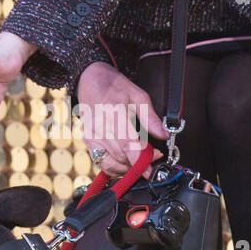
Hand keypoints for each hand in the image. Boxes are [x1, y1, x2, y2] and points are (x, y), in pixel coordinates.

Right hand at [75, 61, 167, 177]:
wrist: (90, 80)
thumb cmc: (114, 87)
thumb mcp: (138, 95)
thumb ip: (151, 117)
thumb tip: (163, 134)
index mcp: (114, 112)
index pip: (128, 143)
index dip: (141, 158)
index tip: (153, 164)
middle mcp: (99, 126)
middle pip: (121, 155)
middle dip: (139, 162)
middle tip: (152, 157)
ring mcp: (91, 135)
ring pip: (111, 163)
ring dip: (127, 168)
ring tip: (139, 161)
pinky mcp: (87, 142)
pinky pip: (101, 163)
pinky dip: (115, 169)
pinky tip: (126, 164)